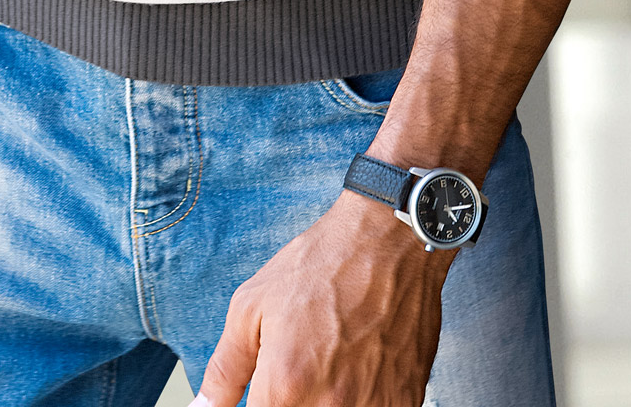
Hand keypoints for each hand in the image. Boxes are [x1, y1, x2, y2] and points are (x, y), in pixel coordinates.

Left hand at [195, 190, 452, 405]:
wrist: (388, 240)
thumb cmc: (320, 266)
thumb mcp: (252, 305)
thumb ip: (225, 369)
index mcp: (286, 384)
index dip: (259, 406)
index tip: (266, 389)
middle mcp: (332, 405)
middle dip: (289, 402)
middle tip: (298, 369)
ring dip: (325, 401)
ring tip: (328, 363)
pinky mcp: (405, 402)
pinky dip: (360, 401)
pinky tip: (356, 370)